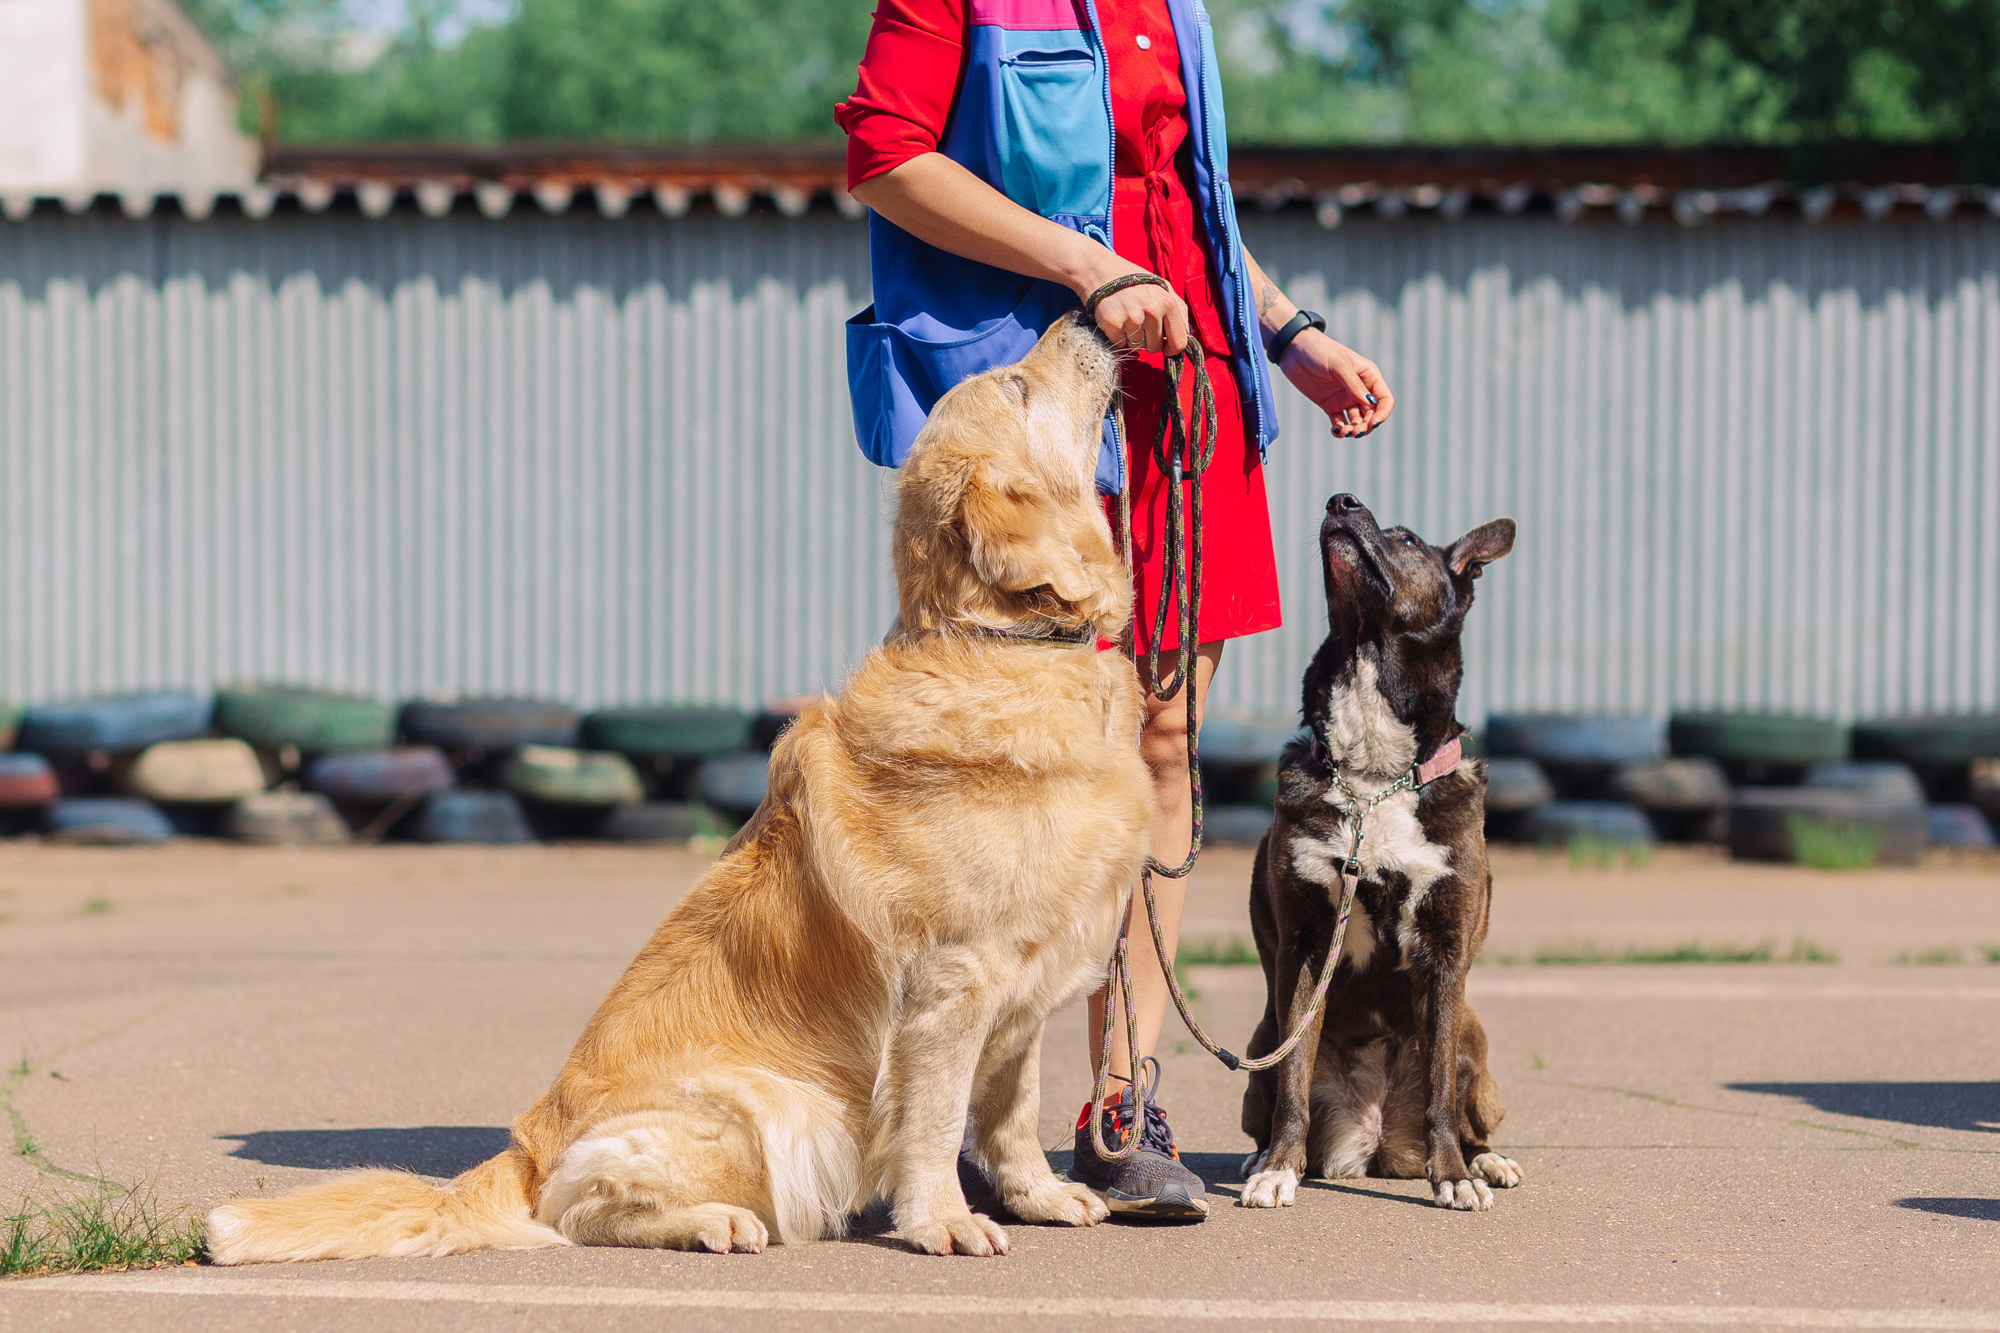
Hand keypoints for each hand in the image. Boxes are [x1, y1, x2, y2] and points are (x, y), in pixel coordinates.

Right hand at [1079, 263, 1188, 354]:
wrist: (1099, 269)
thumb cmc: (1134, 280)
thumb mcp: (1163, 287)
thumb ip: (1179, 310)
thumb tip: (1185, 335)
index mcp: (1168, 303)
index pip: (1179, 342)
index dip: (1171, 348)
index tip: (1164, 346)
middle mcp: (1152, 312)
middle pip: (1156, 347)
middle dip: (1147, 340)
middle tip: (1138, 322)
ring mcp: (1132, 319)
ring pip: (1137, 348)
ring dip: (1131, 338)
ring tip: (1126, 318)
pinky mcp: (1113, 324)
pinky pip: (1119, 345)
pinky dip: (1116, 337)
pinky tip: (1115, 320)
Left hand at [1278, 330, 1392, 436]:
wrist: (1293, 350)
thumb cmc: (1319, 350)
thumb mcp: (1339, 365)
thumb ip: (1354, 384)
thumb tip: (1370, 403)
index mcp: (1368, 375)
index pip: (1384, 399)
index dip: (1382, 413)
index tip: (1373, 423)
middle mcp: (1359, 388)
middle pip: (1372, 414)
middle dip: (1367, 426)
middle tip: (1356, 432)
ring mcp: (1345, 398)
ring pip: (1357, 421)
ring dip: (1354, 430)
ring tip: (1345, 432)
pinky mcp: (1330, 405)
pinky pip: (1340, 422)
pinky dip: (1340, 430)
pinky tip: (1336, 431)